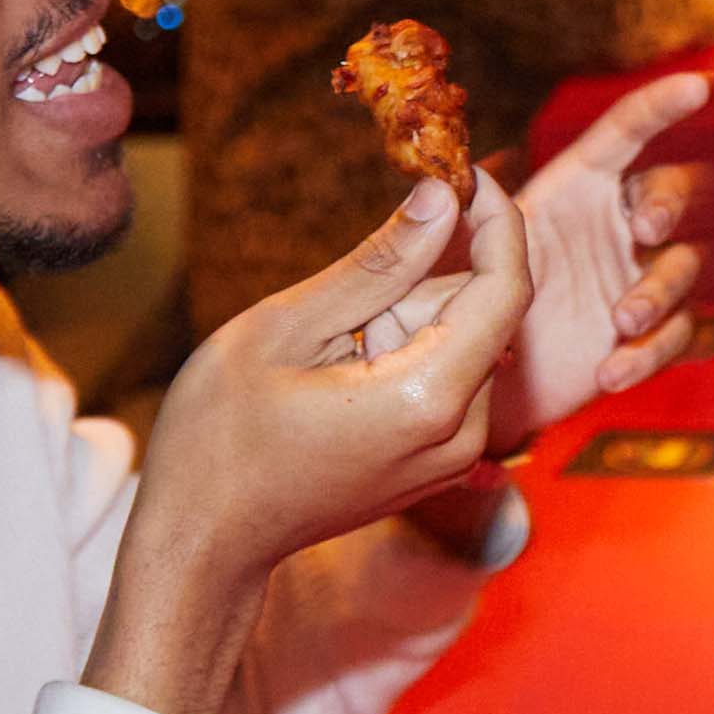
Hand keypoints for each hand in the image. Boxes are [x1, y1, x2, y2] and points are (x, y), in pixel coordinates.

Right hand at [90, 173, 540, 713]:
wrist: (206, 544)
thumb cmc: (222, 438)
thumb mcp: (288, 329)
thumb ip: (378, 264)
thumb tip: (442, 197)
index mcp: (431, 397)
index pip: (507, 287)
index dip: (495, 217)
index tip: (461, 170)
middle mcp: (463, 433)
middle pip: (481, 312)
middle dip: (421, 282)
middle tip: (337, 303)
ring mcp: (456, 455)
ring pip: (462, 342)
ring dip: (406, 321)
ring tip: (325, 356)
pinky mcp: (440, 462)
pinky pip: (448, 377)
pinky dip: (406, 351)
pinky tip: (341, 372)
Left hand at [475, 72, 711, 450]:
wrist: (472, 388)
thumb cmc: (458, 309)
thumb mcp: (452, 259)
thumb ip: (465, 222)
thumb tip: (459, 176)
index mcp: (575, 190)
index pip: (624, 136)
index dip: (660, 106)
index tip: (695, 86)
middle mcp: (615, 226)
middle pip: (674, 190)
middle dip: (670, 200)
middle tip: (646, 227)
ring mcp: (637, 279)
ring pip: (686, 265)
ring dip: (661, 288)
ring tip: (623, 321)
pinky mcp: (646, 336)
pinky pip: (676, 335)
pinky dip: (650, 353)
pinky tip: (612, 373)